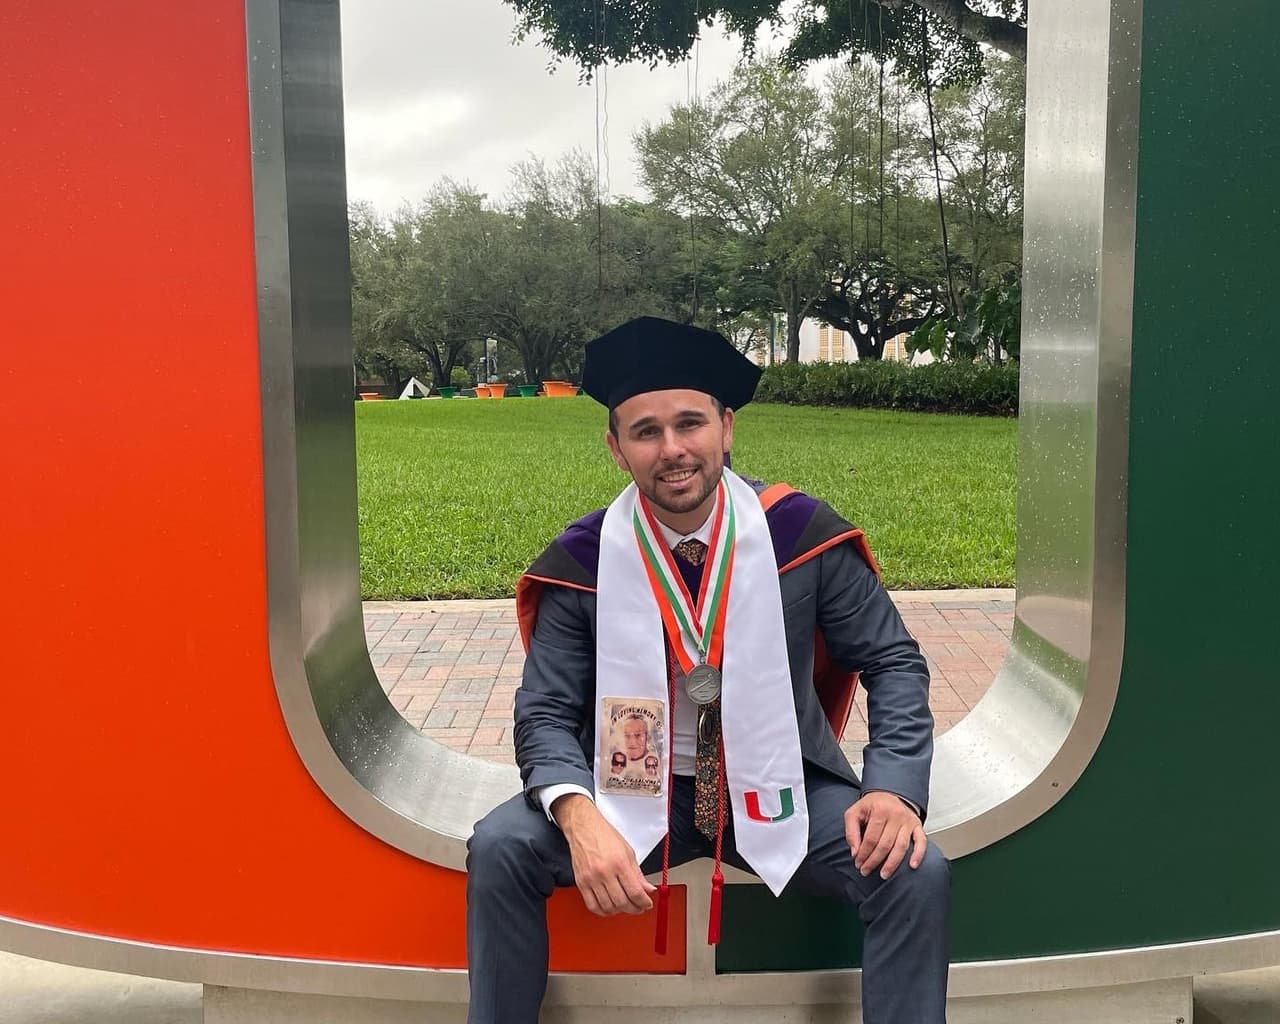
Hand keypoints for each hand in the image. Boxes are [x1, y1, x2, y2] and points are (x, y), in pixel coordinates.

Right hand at [552, 794, 655, 916]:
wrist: (584, 828)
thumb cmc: (605, 836)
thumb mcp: (628, 852)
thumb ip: (638, 874)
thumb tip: (648, 889)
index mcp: (619, 863)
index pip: (635, 892)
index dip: (644, 902)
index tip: (647, 904)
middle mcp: (604, 872)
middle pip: (622, 902)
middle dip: (634, 909)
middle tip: (638, 907)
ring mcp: (591, 879)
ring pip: (608, 907)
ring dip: (619, 911)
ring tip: (625, 906)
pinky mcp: (581, 883)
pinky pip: (592, 905)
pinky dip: (603, 911)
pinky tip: (609, 907)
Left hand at [845, 790, 926, 880]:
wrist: (889, 793)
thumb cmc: (872, 805)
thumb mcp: (854, 812)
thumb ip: (851, 831)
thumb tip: (855, 852)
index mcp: (879, 810)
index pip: (871, 838)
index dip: (863, 853)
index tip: (858, 863)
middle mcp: (896, 815)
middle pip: (885, 844)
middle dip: (874, 861)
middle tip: (866, 871)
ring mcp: (908, 821)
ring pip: (901, 846)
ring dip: (892, 863)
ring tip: (884, 874)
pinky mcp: (917, 825)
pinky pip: (921, 842)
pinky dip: (918, 854)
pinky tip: (912, 866)